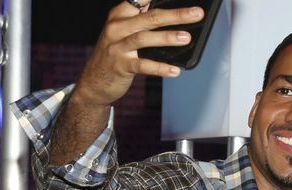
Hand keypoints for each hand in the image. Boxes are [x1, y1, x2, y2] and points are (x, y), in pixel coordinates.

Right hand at [72, 1, 204, 107]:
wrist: (94, 80)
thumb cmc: (116, 53)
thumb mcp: (124, 31)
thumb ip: (142, 21)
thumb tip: (171, 15)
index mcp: (120, 15)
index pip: (139, 0)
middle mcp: (117, 28)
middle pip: (149, 17)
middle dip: (175, 15)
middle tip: (196, 13)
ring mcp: (118, 47)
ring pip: (144, 38)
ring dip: (167, 37)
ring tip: (186, 38)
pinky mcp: (121, 66)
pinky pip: (143, 66)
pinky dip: (160, 68)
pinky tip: (175, 70)